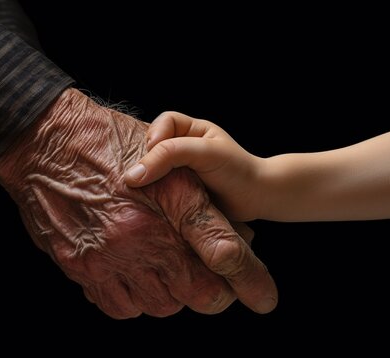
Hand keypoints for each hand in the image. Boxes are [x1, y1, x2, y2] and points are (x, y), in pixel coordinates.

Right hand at [0, 90, 276, 317]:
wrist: (50, 145)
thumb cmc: (114, 145)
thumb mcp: (170, 161)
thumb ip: (207, 205)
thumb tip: (243, 238)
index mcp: (171, 206)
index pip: (224, 253)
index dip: (250, 280)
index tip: (265, 298)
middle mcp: (143, 238)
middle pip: (197, 292)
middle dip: (212, 290)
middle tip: (213, 279)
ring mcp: (111, 258)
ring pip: (162, 304)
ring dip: (174, 294)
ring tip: (170, 270)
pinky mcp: (84, 269)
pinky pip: (123, 306)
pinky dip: (138, 299)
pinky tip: (140, 278)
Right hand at [125, 111, 265, 220]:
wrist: (256, 199)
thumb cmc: (236, 170)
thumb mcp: (204, 154)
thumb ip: (169, 155)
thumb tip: (132, 174)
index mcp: (191, 130)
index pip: (163, 123)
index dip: (155, 137)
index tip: (154, 154)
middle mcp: (183, 147)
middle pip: (152, 147)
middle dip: (146, 160)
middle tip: (142, 178)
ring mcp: (179, 170)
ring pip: (152, 170)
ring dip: (148, 180)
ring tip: (146, 191)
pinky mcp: (178, 191)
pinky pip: (158, 190)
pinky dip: (154, 195)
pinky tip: (154, 202)